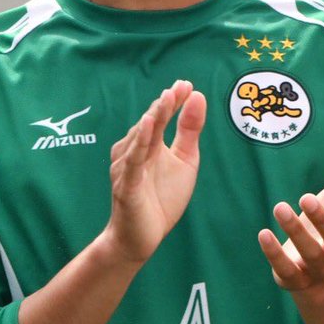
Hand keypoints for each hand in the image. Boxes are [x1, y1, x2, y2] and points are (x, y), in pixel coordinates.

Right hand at [106, 80, 205, 263]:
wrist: (140, 238)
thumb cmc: (160, 199)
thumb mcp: (184, 162)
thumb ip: (189, 131)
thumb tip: (197, 98)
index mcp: (147, 144)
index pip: (160, 117)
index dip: (173, 101)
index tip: (187, 84)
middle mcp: (132, 151)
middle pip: (150, 123)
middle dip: (164, 105)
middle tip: (178, 88)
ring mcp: (127, 167)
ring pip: (140, 138)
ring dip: (152, 118)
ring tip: (165, 101)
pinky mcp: (126, 186)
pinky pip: (132, 162)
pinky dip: (138, 143)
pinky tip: (146, 128)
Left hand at [258, 143, 323, 290]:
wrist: (315, 270)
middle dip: (322, 220)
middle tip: (306, 197)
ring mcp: (317, 268)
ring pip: (311, 254)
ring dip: (295, 231)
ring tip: (280, 207)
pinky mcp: (295, 278)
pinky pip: (287, 270)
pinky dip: (274, 254)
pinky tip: (263, 234)